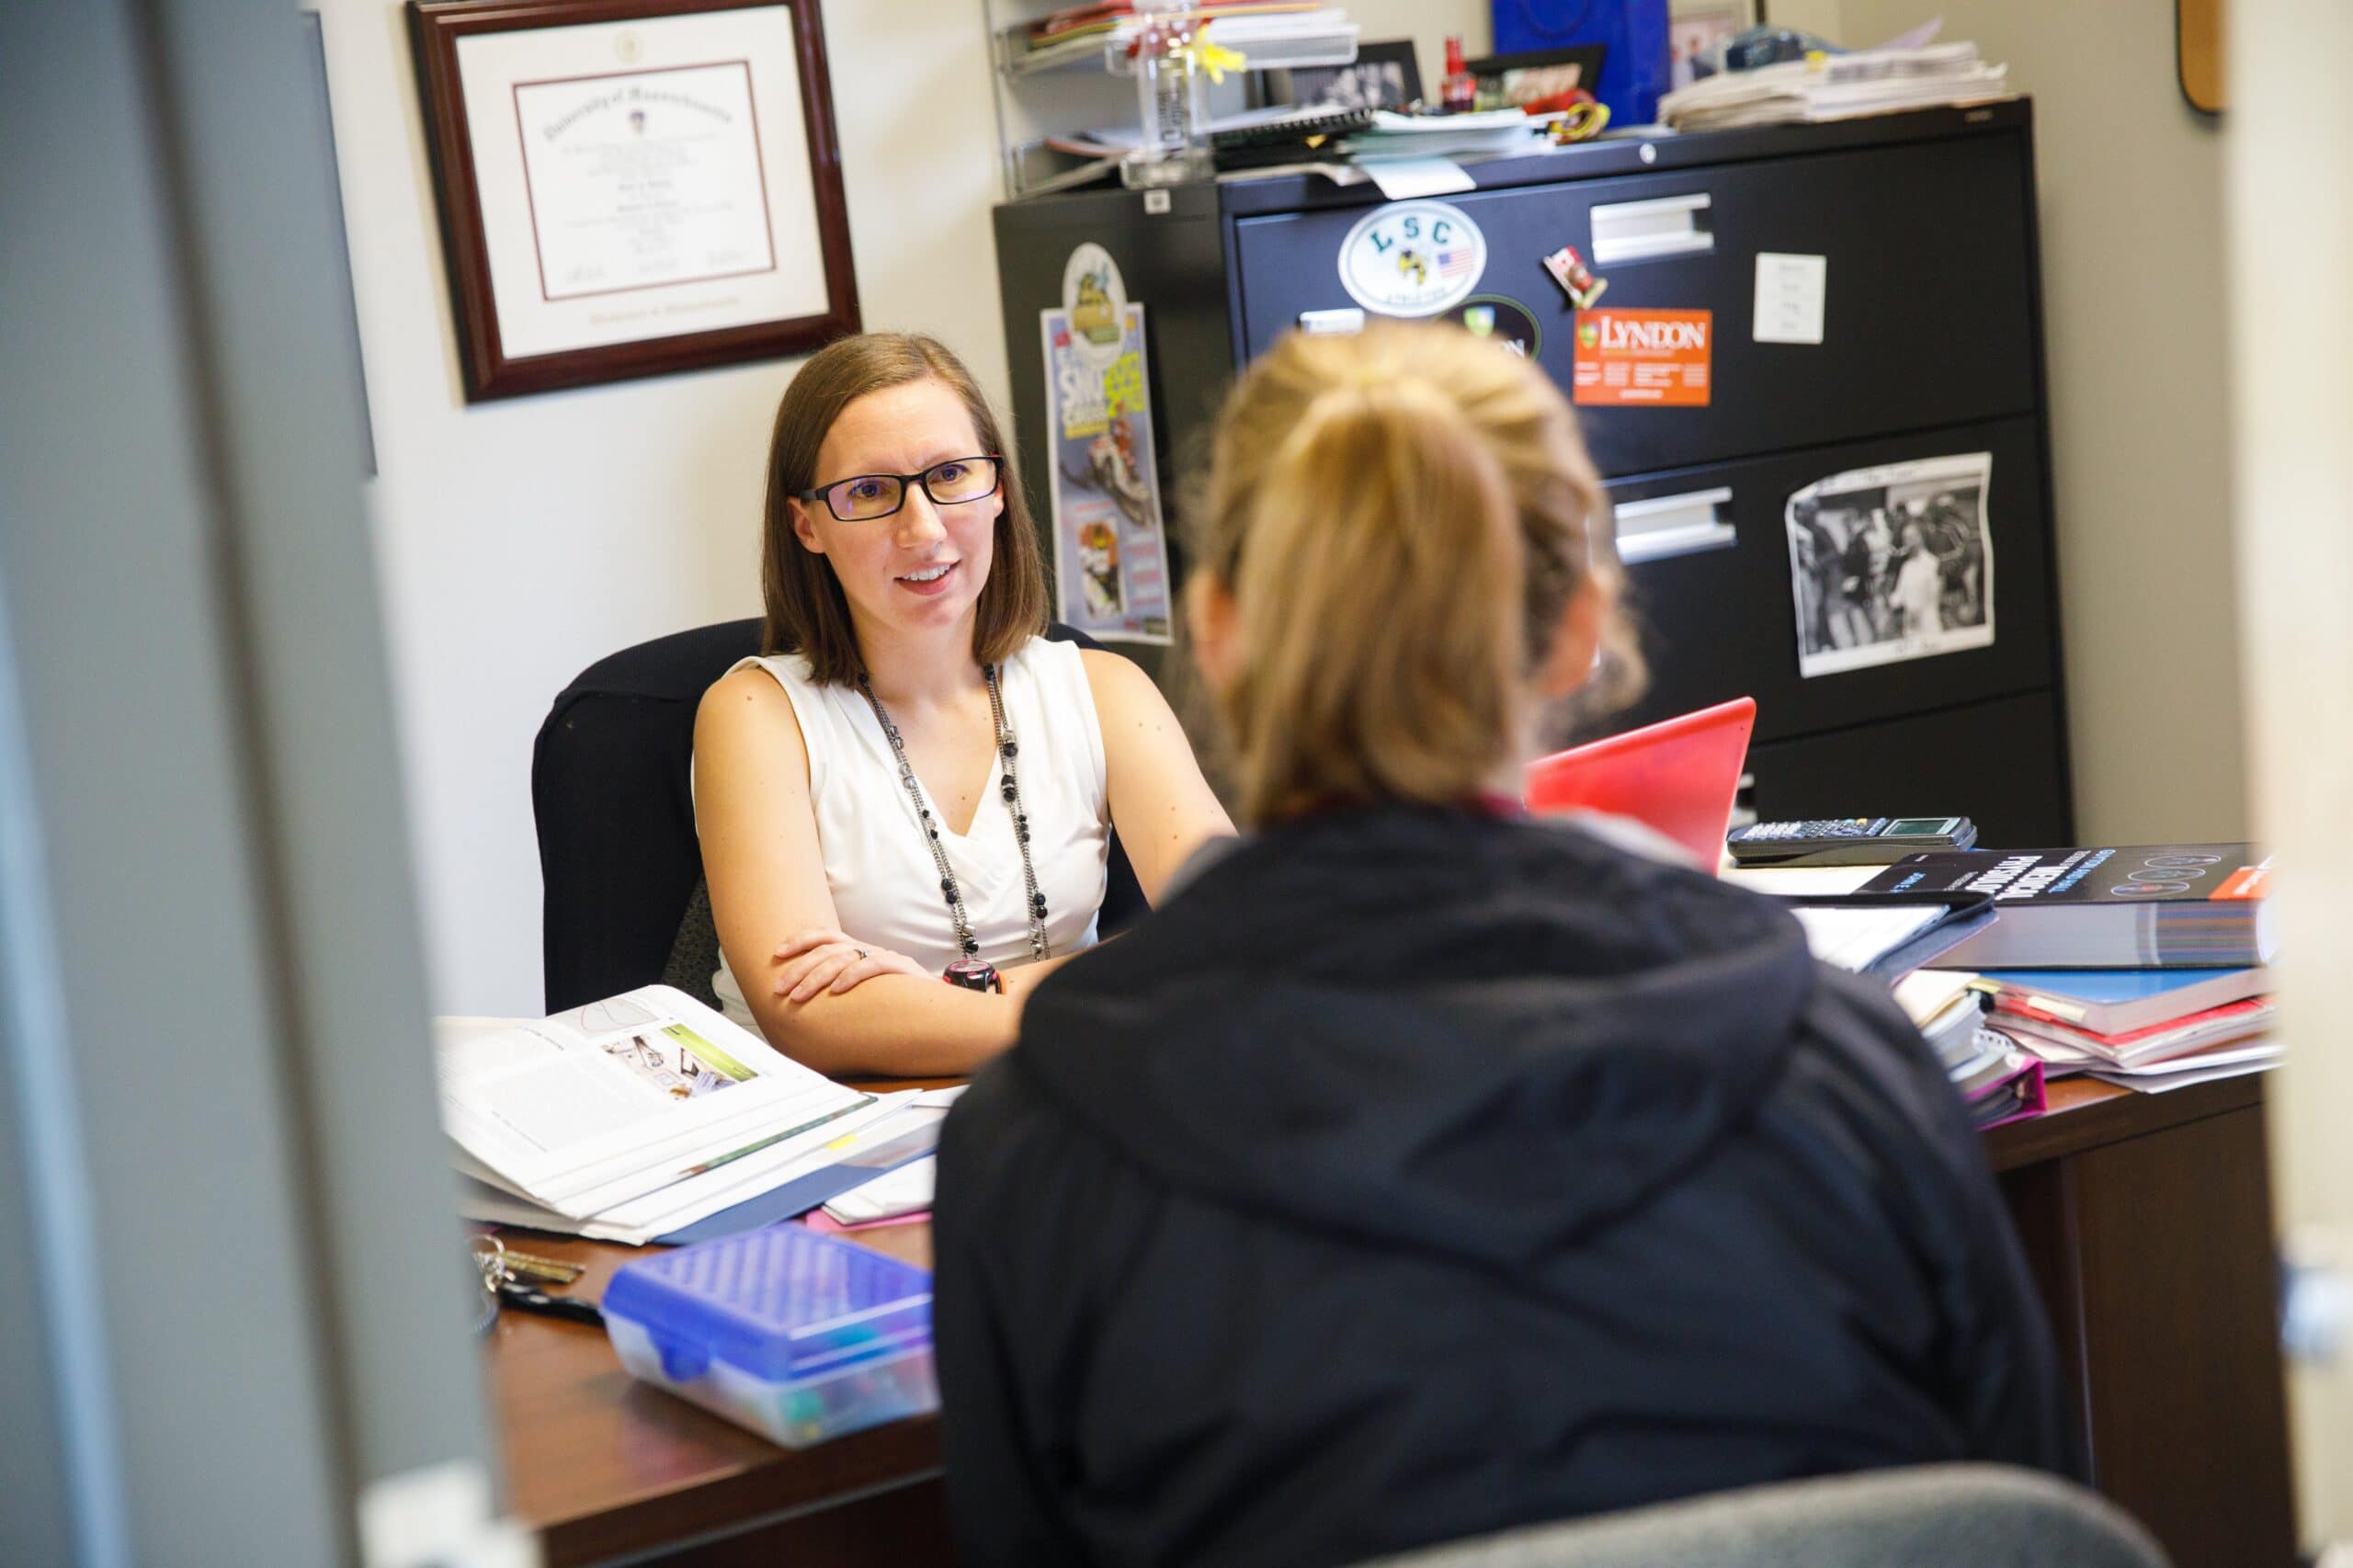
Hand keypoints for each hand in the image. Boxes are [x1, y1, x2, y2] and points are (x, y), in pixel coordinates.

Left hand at [770, 929, 927, 1003]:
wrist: (939, 1007)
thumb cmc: (896, 1000)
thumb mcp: (863, 989)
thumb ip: (840, 985)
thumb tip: (803, 996)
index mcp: (858, 950)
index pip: (825, 935)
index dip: (800, 940)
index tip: (777, 953)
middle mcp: (869, 949)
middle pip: (828, 949)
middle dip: (799, 968)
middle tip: (780, 988)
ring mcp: (886, 957)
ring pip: (844, 957)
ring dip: (817, 977)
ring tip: (799, 995)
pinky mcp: (902, 969)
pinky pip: (873, 966)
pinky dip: (852, 977)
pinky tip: (836, 991)